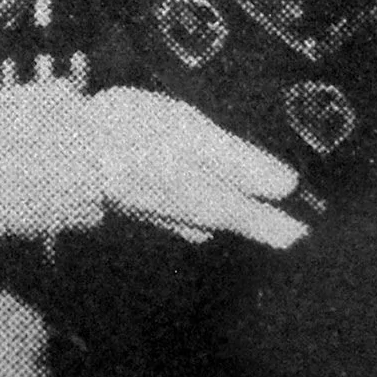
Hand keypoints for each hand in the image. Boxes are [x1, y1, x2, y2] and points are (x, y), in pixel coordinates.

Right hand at [72, 87, 306, 249]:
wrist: (64, 154)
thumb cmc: (136, 139)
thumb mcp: (196, 141)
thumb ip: (243, 165)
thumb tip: (288, 187)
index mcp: (212, 201)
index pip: (261, 221)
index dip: (287, 228)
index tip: (311, 237)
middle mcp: (191, 215)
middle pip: (235, 224)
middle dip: (262, 226)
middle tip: (292, 230)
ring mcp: (164, 211)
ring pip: (208, 220)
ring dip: (232, 218)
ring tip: (254, 214)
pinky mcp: (140, 200)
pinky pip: (182, 210)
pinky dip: (199, 207)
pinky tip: (196, 198)